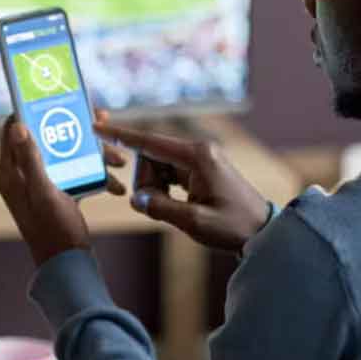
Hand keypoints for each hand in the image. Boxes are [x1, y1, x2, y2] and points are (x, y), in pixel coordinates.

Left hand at [0, 113, 127, 265]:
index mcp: (10, 174)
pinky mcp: (59, 192)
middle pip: (47, 137)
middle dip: (76, 131)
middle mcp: (22, 175)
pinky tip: (116, 183)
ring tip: (118, 160)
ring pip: (67, 153)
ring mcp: (41, 183)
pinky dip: (96, 173)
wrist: (70, 266)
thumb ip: (31, 160)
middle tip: (101, 122)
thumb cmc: (53, 233)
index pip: (15, 129)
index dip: (35, 111)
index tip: (59, 99)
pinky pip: (77, 171)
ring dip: (94, 154)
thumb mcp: (44, 193)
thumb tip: (18, 125)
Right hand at [93, 120, 271, 252]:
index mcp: (197, 156)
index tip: (98, 127)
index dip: (122, 136)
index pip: (150, 142)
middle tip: (156, 208)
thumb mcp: (194, 222)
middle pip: (150, 156)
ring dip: (154, 188)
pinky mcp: (199, 169)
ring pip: (157, 165)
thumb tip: (136, 199)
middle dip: (145, 181)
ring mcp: (199, 159)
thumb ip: (160, 208)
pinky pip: (168, 173)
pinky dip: (163, 189)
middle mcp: (198, 151)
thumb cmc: (233, 226)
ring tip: (173, 210)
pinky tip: (174, 205)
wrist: (262, 231)